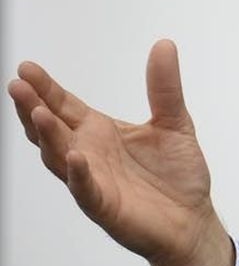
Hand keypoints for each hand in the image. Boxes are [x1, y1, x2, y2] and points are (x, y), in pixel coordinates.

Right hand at [8, 39, 232, 265]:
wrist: (193, 220)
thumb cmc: (178, 175)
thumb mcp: (175, 122)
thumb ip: (165, 87)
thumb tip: (165, 44)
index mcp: (100, 132)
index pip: (64, 106)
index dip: (46, 88)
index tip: (27, 68)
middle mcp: (88, 154)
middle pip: (51, 128)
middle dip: (33, 107)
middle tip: (18, 85)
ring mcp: (92, 181)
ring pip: (60, 157)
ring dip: (48, 136)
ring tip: (38, 113)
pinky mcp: (106, 207)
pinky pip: (86, 190)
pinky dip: (79, 175)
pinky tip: (74, 157)